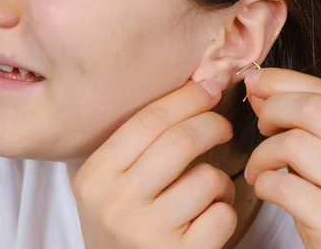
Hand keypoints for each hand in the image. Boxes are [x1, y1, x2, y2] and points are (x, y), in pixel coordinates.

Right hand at [72, 81, 236, 248]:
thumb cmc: (123, 224)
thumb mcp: (110, 184)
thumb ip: (138, 145)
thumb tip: (198, 88)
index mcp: (95, 175)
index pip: (148, 120)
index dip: (187, 98)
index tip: (210, 88)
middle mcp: (116, 203)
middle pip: (180, 141)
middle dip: (212, 124)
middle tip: (223, 126)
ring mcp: (147, 232)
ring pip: (207, 178)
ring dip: (219, 179)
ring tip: (209, 190)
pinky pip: (222, 214)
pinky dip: (224, 210)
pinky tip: (208, 218)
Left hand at [243, 68, 320, 248]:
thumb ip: (307, 121)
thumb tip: (260, 85)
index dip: (285, 82)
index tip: (256, 82)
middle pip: (312, 108)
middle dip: (273, 109)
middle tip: (260, 125)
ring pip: (294, 144)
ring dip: (262, 153)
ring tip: (259, 167)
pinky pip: (282, 186)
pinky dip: (261, 182)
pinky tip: (264, 188)